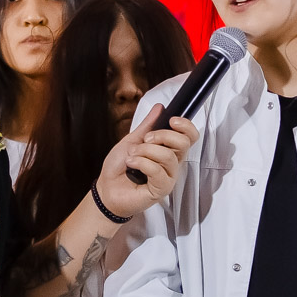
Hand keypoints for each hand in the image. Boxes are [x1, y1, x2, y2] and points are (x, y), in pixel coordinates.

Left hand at [94, 104, 199, 219]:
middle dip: (163, 135)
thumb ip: (147, 125)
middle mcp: (172, 163)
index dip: (185, 126)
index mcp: (168, 150)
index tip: (171, 120)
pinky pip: (158, 171)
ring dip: (146, 151)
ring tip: (132, 155)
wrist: (106, 188)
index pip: (190, 137)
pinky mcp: (161, 189)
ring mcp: (168, 177)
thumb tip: (160, 108)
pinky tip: (132, 164)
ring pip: (168, 156)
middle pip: (184, 143)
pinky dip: (142, 163)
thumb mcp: (132, 140)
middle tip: (145, 139)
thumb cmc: (119, 167)